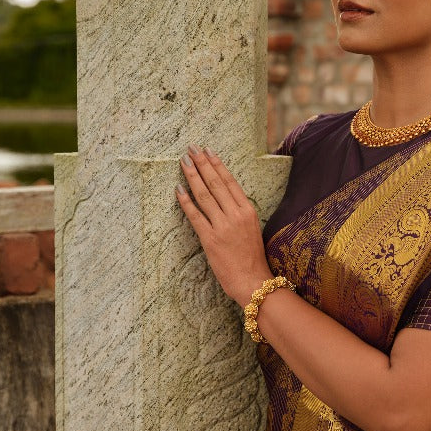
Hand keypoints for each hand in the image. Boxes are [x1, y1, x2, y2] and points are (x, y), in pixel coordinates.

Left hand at [175, 145, 271, 306]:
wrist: (252, 281)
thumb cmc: (251, 257)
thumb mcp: (252, 228)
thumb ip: (238, 212)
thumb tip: (223, 196)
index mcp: (247, 211)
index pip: (229, 181)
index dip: (216, 164)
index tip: (207, 151)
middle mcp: (235, 215)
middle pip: (215, 184)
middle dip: (202, 164)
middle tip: (191, 149)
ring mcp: (222, 227)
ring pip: (204, 196)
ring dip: (192, 177)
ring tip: (184, 162)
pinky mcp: (210, 239)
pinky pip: (195, 216)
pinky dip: (185, 202)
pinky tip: (178, 189)